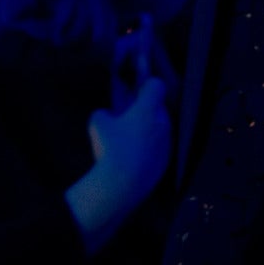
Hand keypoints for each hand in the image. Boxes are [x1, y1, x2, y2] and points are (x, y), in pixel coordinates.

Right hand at [87, 75, 170, 201]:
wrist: (125, 183)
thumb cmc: (111, 147)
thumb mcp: (97, 122)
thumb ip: (104, 113)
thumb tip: (108, 116)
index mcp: (148, 109)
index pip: (156, 84)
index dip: (146, 81)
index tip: (137, 85)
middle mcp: (162, 122)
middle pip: (158, 107)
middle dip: (144, 107)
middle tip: (127, 112)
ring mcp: (166, 142)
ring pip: (158, 127)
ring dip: (146, 127)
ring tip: (126, 138)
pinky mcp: (166, 160)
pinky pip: (157, 146)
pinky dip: (147, 146)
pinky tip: (130, 156)